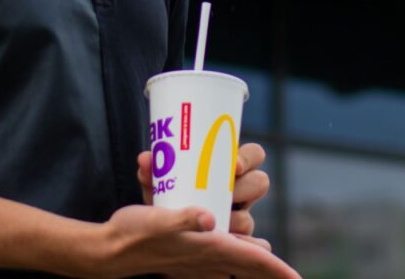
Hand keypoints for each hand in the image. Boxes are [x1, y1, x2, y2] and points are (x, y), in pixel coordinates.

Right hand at [97, 203, 298, 278]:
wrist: (109, 252)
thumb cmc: (134, 233)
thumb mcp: (158, 219)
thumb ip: (183, 219)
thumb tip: (210, 217)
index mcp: (209, 249)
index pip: (251, 261)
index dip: (276, 269)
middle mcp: (208, 259)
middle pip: (249, 268)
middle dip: (272, 273)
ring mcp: (197, 263)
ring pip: (236, 268)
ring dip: (255, 269)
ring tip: (274, 270)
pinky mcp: (186, 260)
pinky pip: (219, 267)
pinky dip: (234, 264)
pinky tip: (237, 257)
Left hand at [137, 142, 270, 237]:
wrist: (156, 234)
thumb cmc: (165, 199)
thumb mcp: (158, 184)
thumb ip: (153, 172)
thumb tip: (145, 159)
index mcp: (228, 170)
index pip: (253, 155)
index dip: (248, 158)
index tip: (235, 166)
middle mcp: (239, 192)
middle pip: (260, 183)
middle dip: (246, 188)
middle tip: (230, 192)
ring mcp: (237, 219)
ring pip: (249, 218)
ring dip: (237, 220)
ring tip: (219, 224)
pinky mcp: (232, 246)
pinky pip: (247, 247)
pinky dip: (242, 248)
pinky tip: (224, 247)